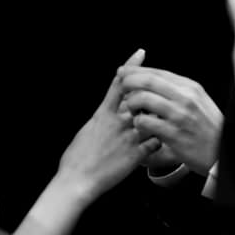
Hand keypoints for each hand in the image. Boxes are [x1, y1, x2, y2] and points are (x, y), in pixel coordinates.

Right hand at [58, 50, 161, 200]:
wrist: (77, 180)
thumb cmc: (76, 157)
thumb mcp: (87, 129)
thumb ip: (102, 118)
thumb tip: (107, 112)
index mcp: (103, 113)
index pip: (119, 84)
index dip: (131, 67)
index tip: (141, 54)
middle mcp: (118, 122)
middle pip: (140, 97)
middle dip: (149, 93)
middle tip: (157, 90)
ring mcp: (128, 137)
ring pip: (151, 118)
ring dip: (155, 118)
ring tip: (158, 121)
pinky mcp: (136, 154)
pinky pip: (155, 142)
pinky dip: (157, 141)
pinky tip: (155, 143)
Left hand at [118, 66, 222, 174]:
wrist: (222, 153)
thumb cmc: (208, 128)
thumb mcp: (199, 102)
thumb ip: (180, 90)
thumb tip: (154, 78)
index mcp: (191, 88)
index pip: (158, 73)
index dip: (137, 71)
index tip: (124, 72)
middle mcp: (186, 98)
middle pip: (149, 80)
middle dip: (129, 80)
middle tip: (120, 85)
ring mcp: (180, 116)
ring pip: (144, 99)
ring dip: (131, 102)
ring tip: (129, 109)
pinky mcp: (174, 134)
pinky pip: (146, 122)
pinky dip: (138, 122)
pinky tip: (139, 125)